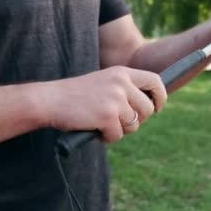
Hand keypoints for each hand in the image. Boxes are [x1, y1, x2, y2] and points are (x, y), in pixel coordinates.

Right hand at [43, 66, 167, 142]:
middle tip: (118, 122)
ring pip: (133, 125)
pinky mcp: (107, 116)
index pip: (155, 81)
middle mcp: (121, 84)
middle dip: (136, 120)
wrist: (50, 100)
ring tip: (101, 123)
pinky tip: (94, 129)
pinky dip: (106, 137)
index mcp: (122, 73)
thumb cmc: (75, 95)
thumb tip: (148, 108)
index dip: (160, 97)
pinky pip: (117, 135)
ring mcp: (115, 100)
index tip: (157, 107)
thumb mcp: (103, 83)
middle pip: (148, 109)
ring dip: (119, 130)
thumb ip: (124, 90)